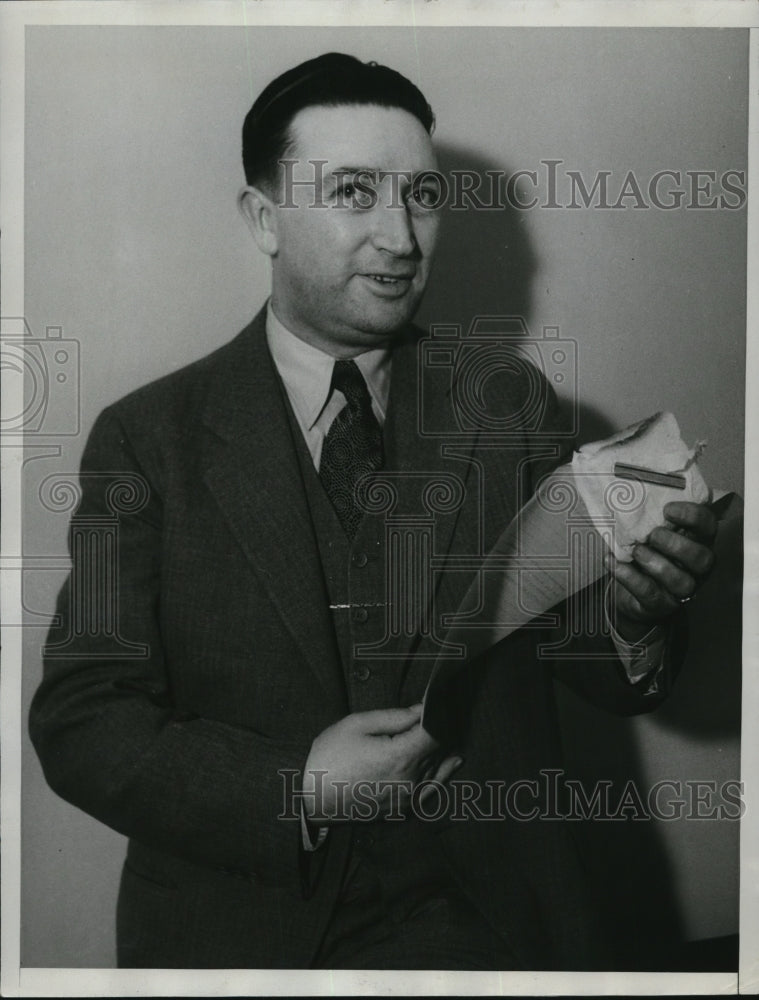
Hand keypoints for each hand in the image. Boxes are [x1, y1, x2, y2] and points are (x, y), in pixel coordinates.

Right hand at [302, 703, 462, 823]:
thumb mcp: (357, 725)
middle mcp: (411, 780)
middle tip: (435, 710)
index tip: (438, 699)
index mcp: (401, 757)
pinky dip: (444, 772)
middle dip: (438, 726)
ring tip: (441, 727)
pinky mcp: (404, 809)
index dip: (438, 712)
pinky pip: (433, 788)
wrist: (311, 800)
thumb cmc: (329, 757)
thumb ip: (395, 717)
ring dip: (439, 747)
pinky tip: (454, 760)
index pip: (435, 730)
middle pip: (438, 747)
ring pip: (437, 766)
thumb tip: (422, 709)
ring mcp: (409, 798)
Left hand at [605, 500, 716, 642]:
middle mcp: (695, 568)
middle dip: (677, 545)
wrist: (629, 588)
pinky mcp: (660, 604)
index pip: (708, 526)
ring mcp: (680, 589)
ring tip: (637, 551)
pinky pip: (650, 593)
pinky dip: (629, 577)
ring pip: (682, 581)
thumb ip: (648, 518)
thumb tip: (626, 495)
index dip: (693, 516)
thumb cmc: (644, 551)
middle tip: (653, 535)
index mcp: (696, 542)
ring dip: (657, 563)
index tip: (668, 509)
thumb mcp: (649, 532)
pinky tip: (613, 562)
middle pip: (703, 558)